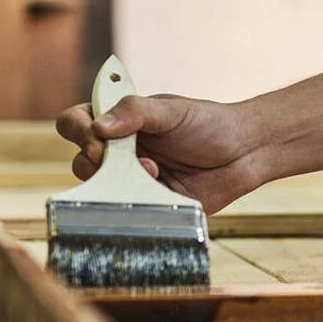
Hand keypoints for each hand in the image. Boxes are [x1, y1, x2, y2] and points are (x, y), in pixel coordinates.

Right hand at [55, 94, 262, 213]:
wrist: (246, 152)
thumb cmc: (210, 124)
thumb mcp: (172, 111)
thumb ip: (135, 113)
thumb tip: (99, 127)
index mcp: (119, 122)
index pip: (75, 122)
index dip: (78, 131)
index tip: (97, 137)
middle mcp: (120, 151)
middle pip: (81, 161)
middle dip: (97, 163)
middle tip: (123, 160)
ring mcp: (132, 179)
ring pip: (101, 190)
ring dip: (118, 183)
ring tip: (153, 171)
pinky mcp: (149, 204)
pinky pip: (129, 211)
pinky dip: (137, 204)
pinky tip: (160, 190)